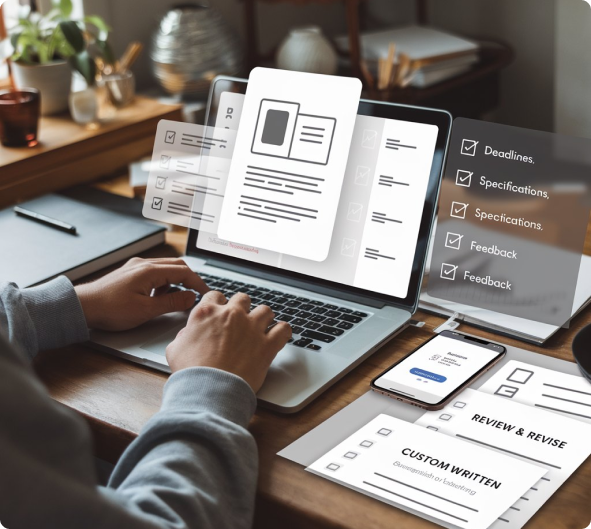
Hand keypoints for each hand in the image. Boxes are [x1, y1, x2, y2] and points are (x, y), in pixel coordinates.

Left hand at [75, 257, 208, 331]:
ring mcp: (135, 267)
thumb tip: (190, 297)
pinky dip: (162, 283)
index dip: (197, 283)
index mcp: (150, 271)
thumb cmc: (109, 309)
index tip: (204, 293)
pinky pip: (153, 273)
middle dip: (188, 279)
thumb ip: (171, 303)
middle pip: (176, 265)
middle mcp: (143, 264)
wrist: (82, 307)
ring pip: (165, 268)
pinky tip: (156, 298)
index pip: (183, 271)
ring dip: (174, 282)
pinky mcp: (129, 273)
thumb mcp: (146, 310)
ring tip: (173, 300)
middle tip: (195, 294)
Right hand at [166, 291, 291, 392]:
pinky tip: (280, 335)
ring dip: (264, 318)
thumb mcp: (175, 350)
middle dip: (242, 308)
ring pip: (265, 310)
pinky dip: (283, 332)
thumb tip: (187, 335)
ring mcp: (251, 327)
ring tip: (262, 327)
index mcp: (207, 313)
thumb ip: (183, 336)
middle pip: (242, 299)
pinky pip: (283, 329)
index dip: (219, 304)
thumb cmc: (191, 373)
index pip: (215, 295)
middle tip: (241, 320)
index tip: (221, 311)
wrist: (210, 389)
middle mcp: (231, 315)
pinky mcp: (267, 344)